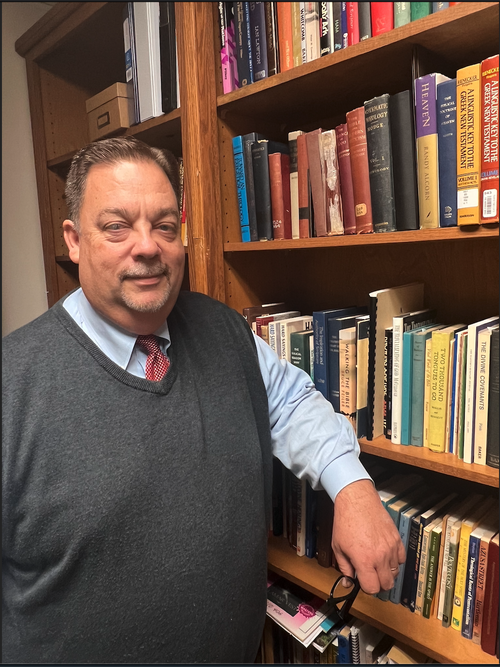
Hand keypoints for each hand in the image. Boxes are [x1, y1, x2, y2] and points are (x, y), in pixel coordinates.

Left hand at [331, 479, 405, 594]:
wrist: (357, 502)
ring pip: (395, 573)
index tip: (363, 582)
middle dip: (378, 583)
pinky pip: (401, 559)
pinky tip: (385, 555)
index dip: (367, 588)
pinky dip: (394, 560)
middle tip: (371, 576)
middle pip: (387, 584)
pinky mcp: (397, 539)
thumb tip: (348, 582)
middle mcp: (380, 557)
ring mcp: (390, 548)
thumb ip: (344, 568)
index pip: (372, 588)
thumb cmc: (346, 522)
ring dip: (386, 572)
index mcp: (364, 560)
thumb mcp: (338, 547)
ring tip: (376, 564)